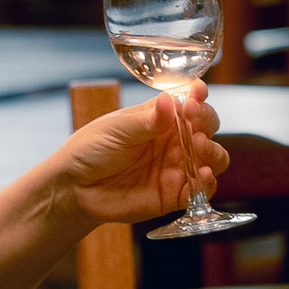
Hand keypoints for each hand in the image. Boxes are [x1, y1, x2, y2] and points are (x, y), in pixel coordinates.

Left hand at [56, 82, 229, 224]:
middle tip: (193, 122)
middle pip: (208, 127)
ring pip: (214, 157)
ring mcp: (177, 167)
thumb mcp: (117, 129)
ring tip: (198, 147)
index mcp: (161, 117)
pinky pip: (202, 190)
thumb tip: (170, 100)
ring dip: (213, 151)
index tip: (198, 93)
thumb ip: (147, 120)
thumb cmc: (91, 149)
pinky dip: (208, 183)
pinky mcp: (174, 194)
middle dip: (207, 121)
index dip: (199, 96)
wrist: (74, 187)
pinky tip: (201, 176)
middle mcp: (174, 140)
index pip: (190, 101)